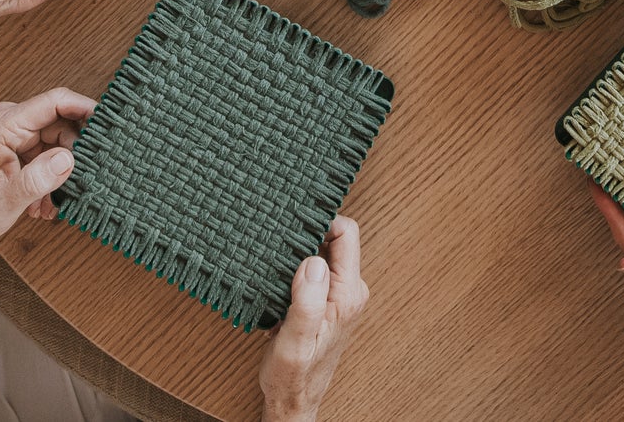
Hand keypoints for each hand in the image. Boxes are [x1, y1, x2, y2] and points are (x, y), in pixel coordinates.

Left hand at [0, 89, 94, 251]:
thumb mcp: (4, 203)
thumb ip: (35, 181)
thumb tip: (68, 159)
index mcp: (3, 125)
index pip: (55, 101)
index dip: (86, 108)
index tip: (109, 124)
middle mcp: (11, 122)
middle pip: (63, 122)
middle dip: (75, 152)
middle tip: (82, 180)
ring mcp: (18, 133)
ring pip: (62, 139)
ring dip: (64, 169)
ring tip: (54, 199)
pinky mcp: (23, 146)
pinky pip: (53, 152)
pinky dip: (56, 175)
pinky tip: (46, 200)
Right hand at [260, 217, 367, 421]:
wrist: (293, 400)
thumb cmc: (293, 376)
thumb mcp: (295, 340)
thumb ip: (307, 301)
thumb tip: (314, 261)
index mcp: (348, 293)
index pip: (346, 234)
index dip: (321, 223)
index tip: (293, 225)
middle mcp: (349, 290)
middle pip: (334, 240)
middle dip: (307, 234)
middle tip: (279, 239)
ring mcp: (338, 295)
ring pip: (322, 253)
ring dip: (299, 252)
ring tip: (275, 258)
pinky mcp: (325, 300)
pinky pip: (314, 270)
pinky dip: (294, 268)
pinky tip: (277, 277)